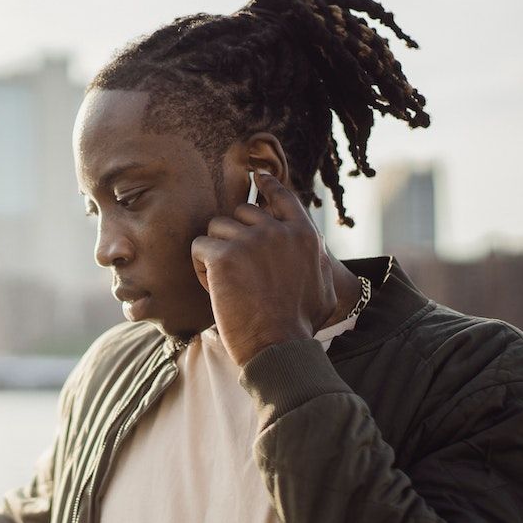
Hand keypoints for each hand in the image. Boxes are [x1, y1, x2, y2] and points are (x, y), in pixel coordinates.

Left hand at [190, 171, 335, 365]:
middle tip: (237, 270)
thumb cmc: (300, 326)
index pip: (283, 196)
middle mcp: (278, 231)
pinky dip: (201, 269)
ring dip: (215, 253)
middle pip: (241, 211)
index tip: (257, 176)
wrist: (279, 346)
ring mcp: (250, 240)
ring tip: (227, 284)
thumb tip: (316, 250)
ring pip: (216, 228)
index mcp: (304, 235)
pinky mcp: (224, 256)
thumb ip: (316, 261)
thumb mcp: (323, 287)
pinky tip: (215, 289)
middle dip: (233, 236)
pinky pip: (199, 248)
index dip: (267, 185)